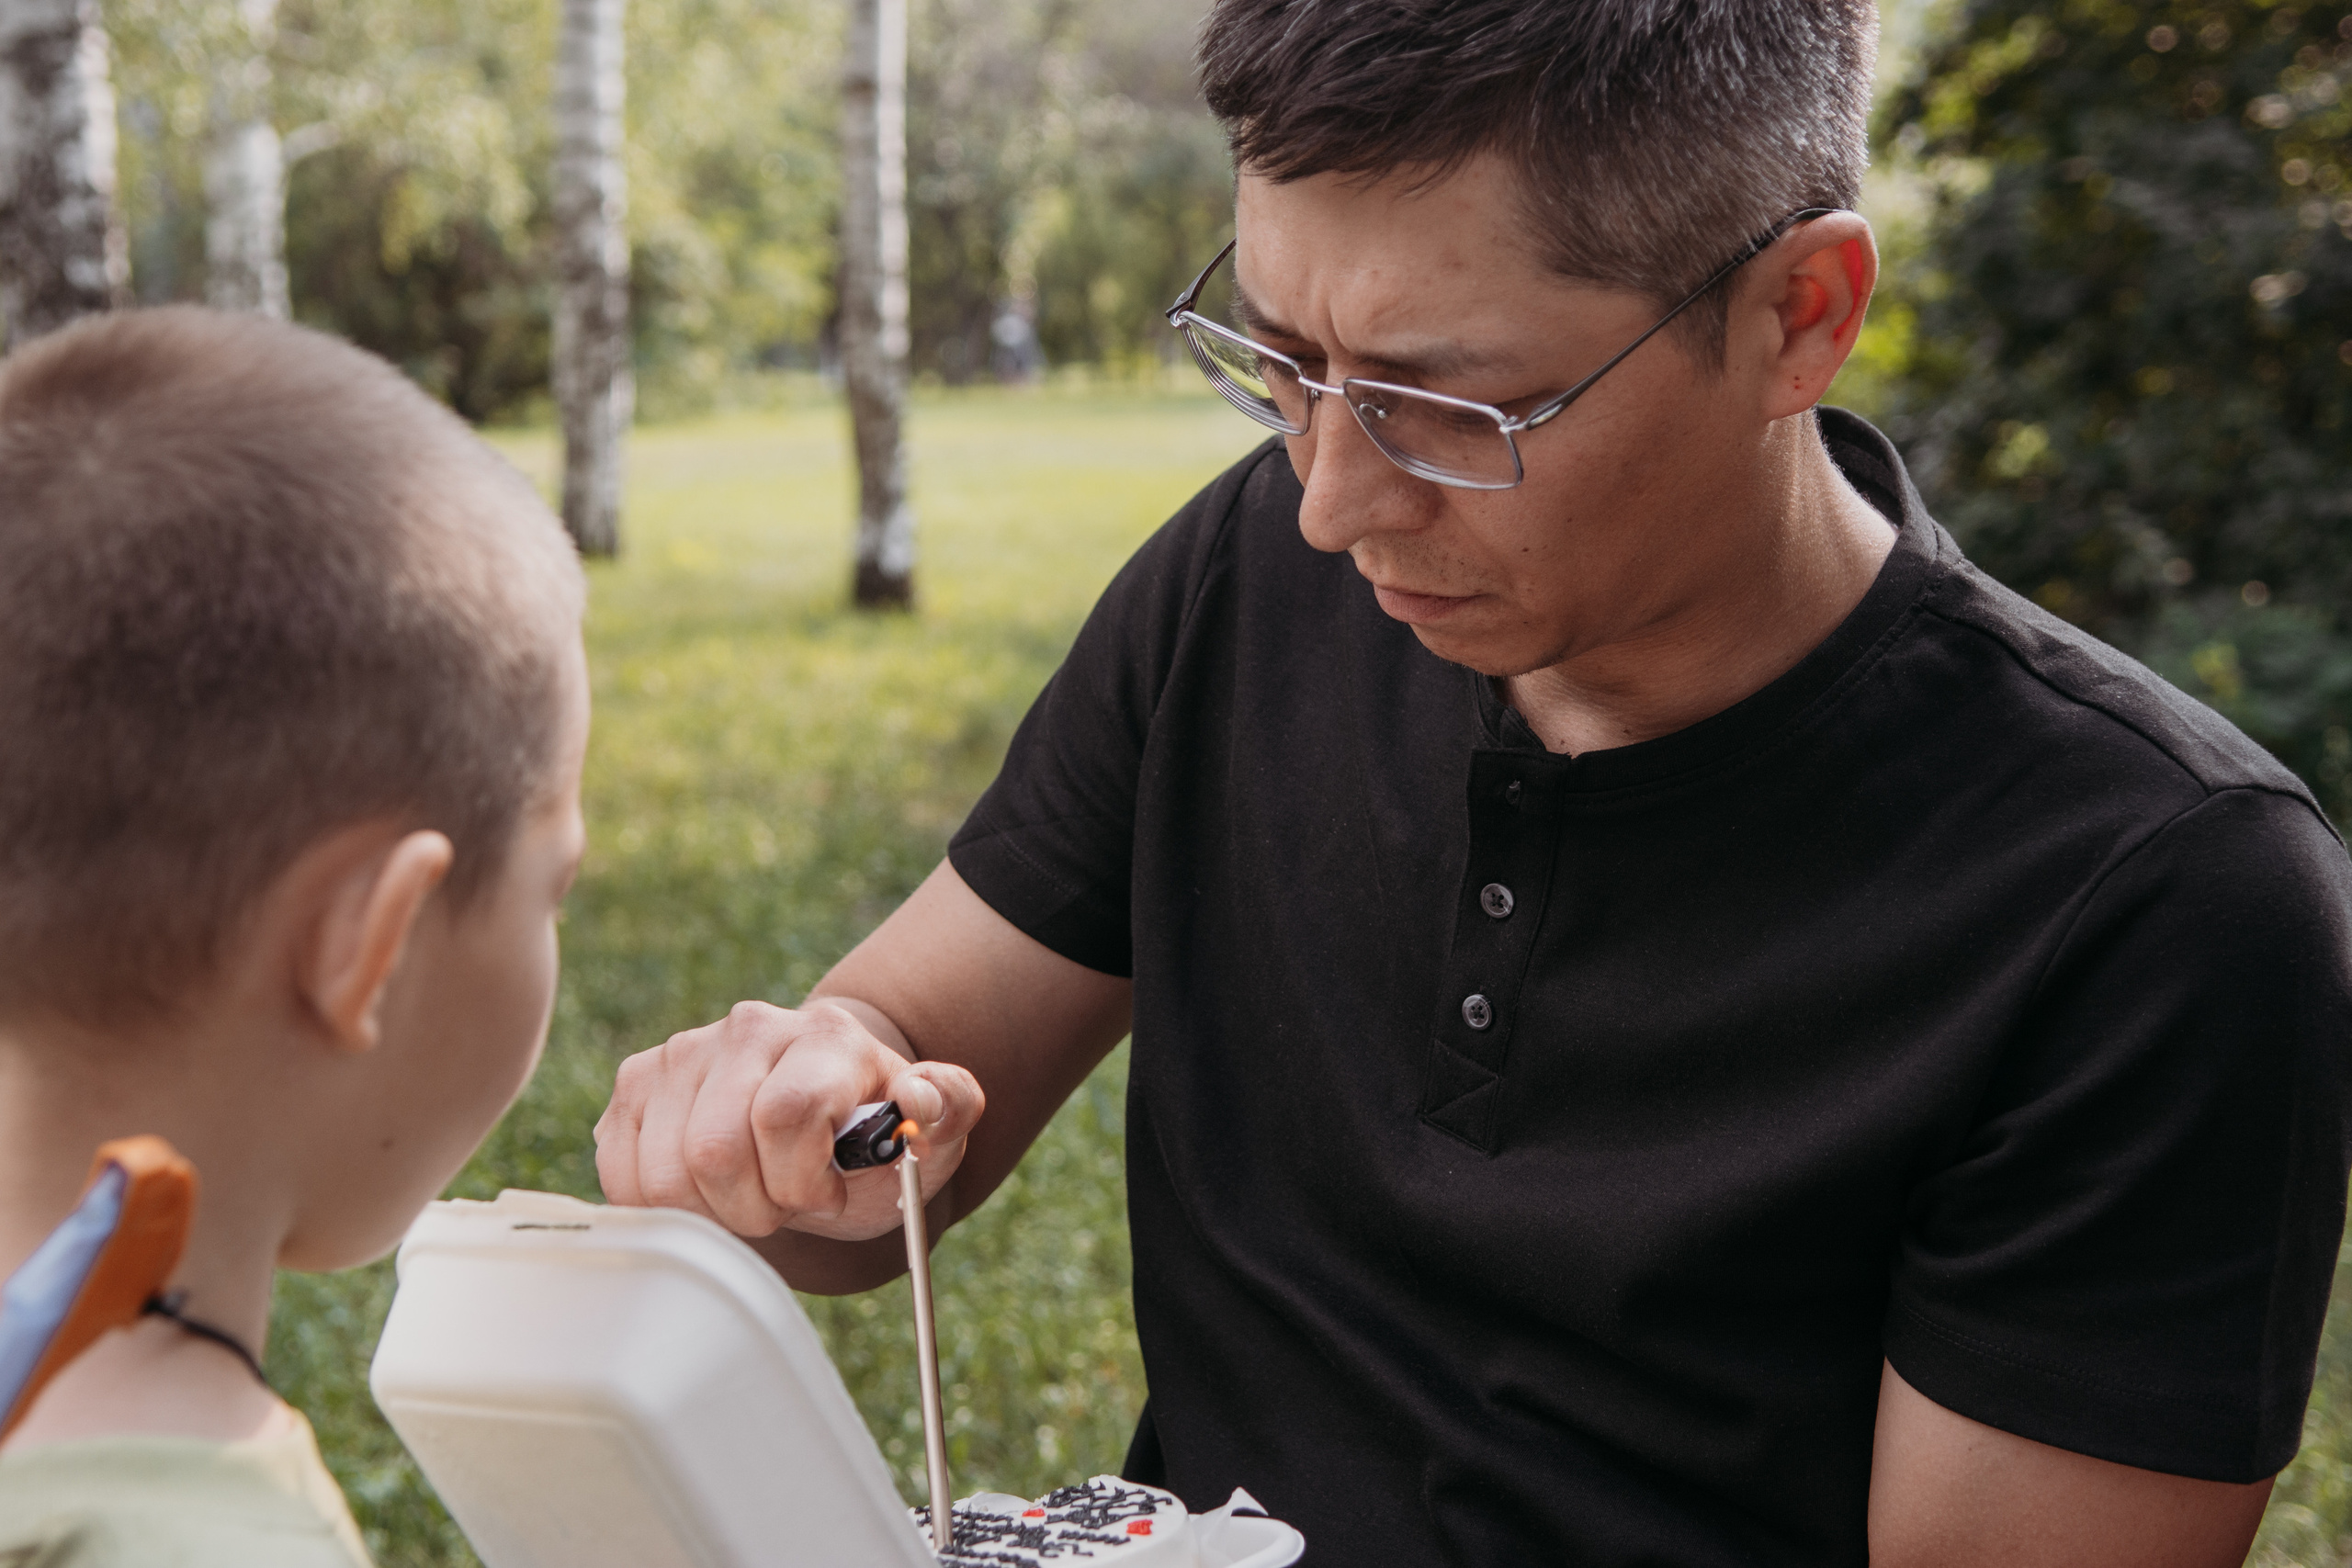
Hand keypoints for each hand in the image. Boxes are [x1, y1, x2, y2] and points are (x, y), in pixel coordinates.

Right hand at [594, 1000, 984, 1240]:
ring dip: (712, 1212)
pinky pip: (623, 1174)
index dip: (803, 1181)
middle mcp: (747, 1029)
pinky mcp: (635, 1087)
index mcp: (824, 1036)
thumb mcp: (936, 1128)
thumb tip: (919, 1100)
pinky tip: (707, 1192)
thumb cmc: (875, 1136)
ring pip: (664, 1172)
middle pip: (713, 1150)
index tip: (828, 1196)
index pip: (784, 1113)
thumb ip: (950, 1105)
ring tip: (751, 1193)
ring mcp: (682, 1054)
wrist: (823, 1120)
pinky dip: (666, 1207)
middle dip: (757, 1207)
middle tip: (786, 1204)